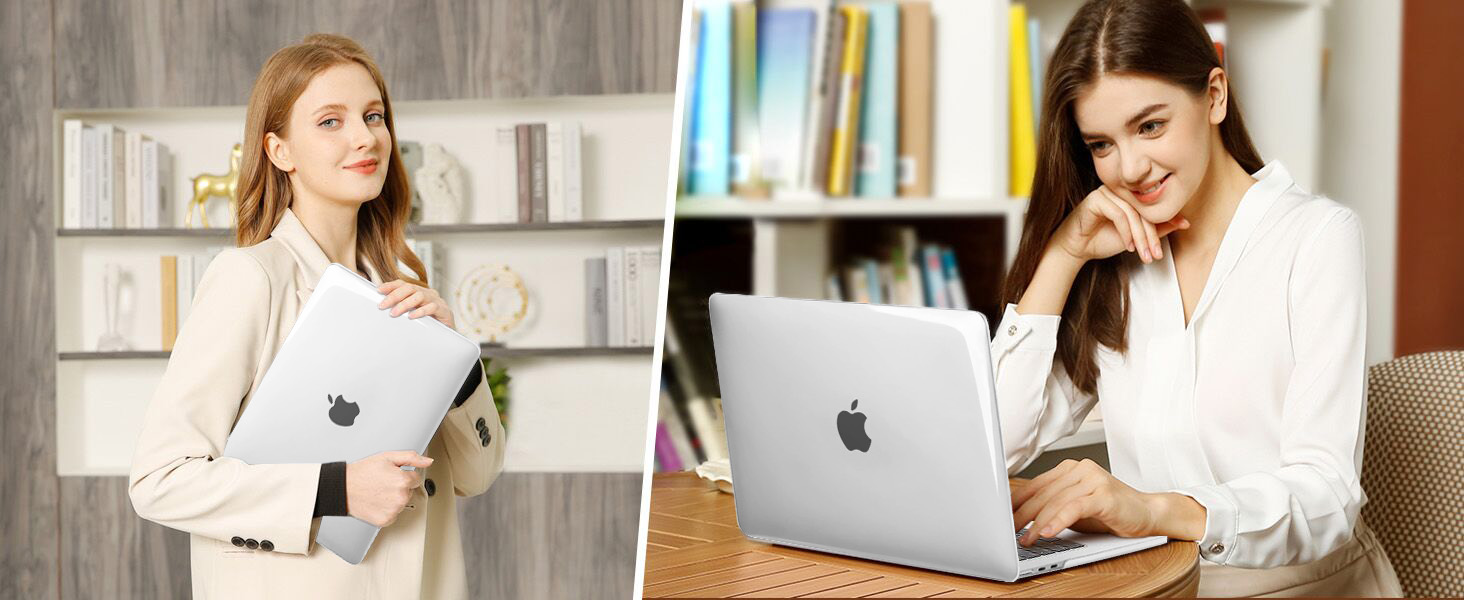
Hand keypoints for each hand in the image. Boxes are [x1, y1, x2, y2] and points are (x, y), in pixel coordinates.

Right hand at [345, 450, 431, 527]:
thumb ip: (411, 457)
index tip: (392, 475)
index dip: (404, 475)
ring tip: (378, 491)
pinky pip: (394, 514)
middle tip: (383, 482)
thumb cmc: (362, 472)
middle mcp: (401, 497)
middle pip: (409, 491)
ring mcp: (394, 510)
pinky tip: (376, 501)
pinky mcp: (386, 520)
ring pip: (402, 503)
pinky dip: (387, 509)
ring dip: (394, 498)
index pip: (416, 478)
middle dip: (399, 486)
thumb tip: (428, 461)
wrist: (343, 488)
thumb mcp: (388, 457)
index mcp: (403, 481)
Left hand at [378, 280, 454, 329]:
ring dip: (404, 304)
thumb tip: (383, 307)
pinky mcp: (444, 310)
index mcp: (419, 292)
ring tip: (394, 313)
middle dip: (394, 296)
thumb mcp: (412, 314)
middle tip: (382, 305)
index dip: (391, 285)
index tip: (378, 290)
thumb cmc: (428, 324)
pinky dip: (420, 311)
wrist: (446, 336)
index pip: (403, 284)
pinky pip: (432, 307)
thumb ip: (401, 309)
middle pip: (410, 288)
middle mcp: (428, 293)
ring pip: (419, 296)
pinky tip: (411, 317)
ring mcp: (437, 300)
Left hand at [1010, 459, 1160, 545]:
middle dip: (1022, 515)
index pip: (1035, 485)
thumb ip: (1052, 506)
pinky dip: (1059, 521)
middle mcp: (1079, 469)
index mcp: (1068, 468)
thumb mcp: (1075, 507)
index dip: (1015, 502)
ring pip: (1056, 502)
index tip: (1000, 517)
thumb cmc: (1110, 511)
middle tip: (1008, 532)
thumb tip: (1020, 518)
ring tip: (1026, 539)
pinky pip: (1075, 508)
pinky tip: (1048, 532)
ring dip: (1037, 524)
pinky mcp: (1104, 494)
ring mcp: (1093, 479)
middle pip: (1042, 494)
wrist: (1148, 512)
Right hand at [1049, 185, 1188, 264]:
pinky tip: (1127, 246)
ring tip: (1142, 254)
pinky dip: (1126, 232)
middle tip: (1154, 255)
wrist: (1075, 249)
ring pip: (1132, 213)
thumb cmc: (1102, 240)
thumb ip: (1158, 229)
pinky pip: (1118, 214)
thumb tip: (1184, 222)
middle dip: (1151, 236)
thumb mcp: (1136, 238)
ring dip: (1140, 237)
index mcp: (1129, 196)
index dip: (1161, 228)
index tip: (1163, 248)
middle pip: (1143, 211)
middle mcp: (1119, 191)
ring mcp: (1106, 192)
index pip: (1151, 208)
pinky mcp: (1096, 199)